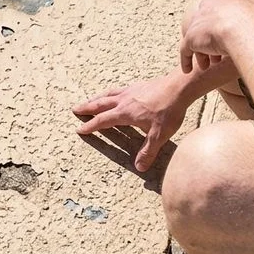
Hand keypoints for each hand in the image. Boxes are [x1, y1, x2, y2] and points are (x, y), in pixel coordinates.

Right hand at [72, 76, 189, 171]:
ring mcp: (130, 91)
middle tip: (75, 109)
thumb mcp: (159, 135)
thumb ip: (148, 151)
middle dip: (86, 108)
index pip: (102, 120)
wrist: (179, 87)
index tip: (79, 129)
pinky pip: (119, 89)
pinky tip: (115, 93)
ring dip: (96, 98)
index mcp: (124, 113)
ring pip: (108, 94)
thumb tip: (139, 167)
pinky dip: (111, 92)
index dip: (90, 126)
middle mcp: (123, 100)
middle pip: (100, 104)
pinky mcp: (138, 85)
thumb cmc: (168, 110)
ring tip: (90, 101)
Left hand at [179, 0, 253, 73]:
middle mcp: (208, 5)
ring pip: (196, 38)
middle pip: (205, 24)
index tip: (225, 37)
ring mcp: (198, 21)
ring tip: (207, 65)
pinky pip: (185, 50)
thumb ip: (252, 21)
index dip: (220, 25)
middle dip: (210, 39)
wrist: (243, 29)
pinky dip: (186, 60)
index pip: (217, 10)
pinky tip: (188, 70)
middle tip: (216, 54)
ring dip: (202, 52)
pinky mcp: (191, 37)